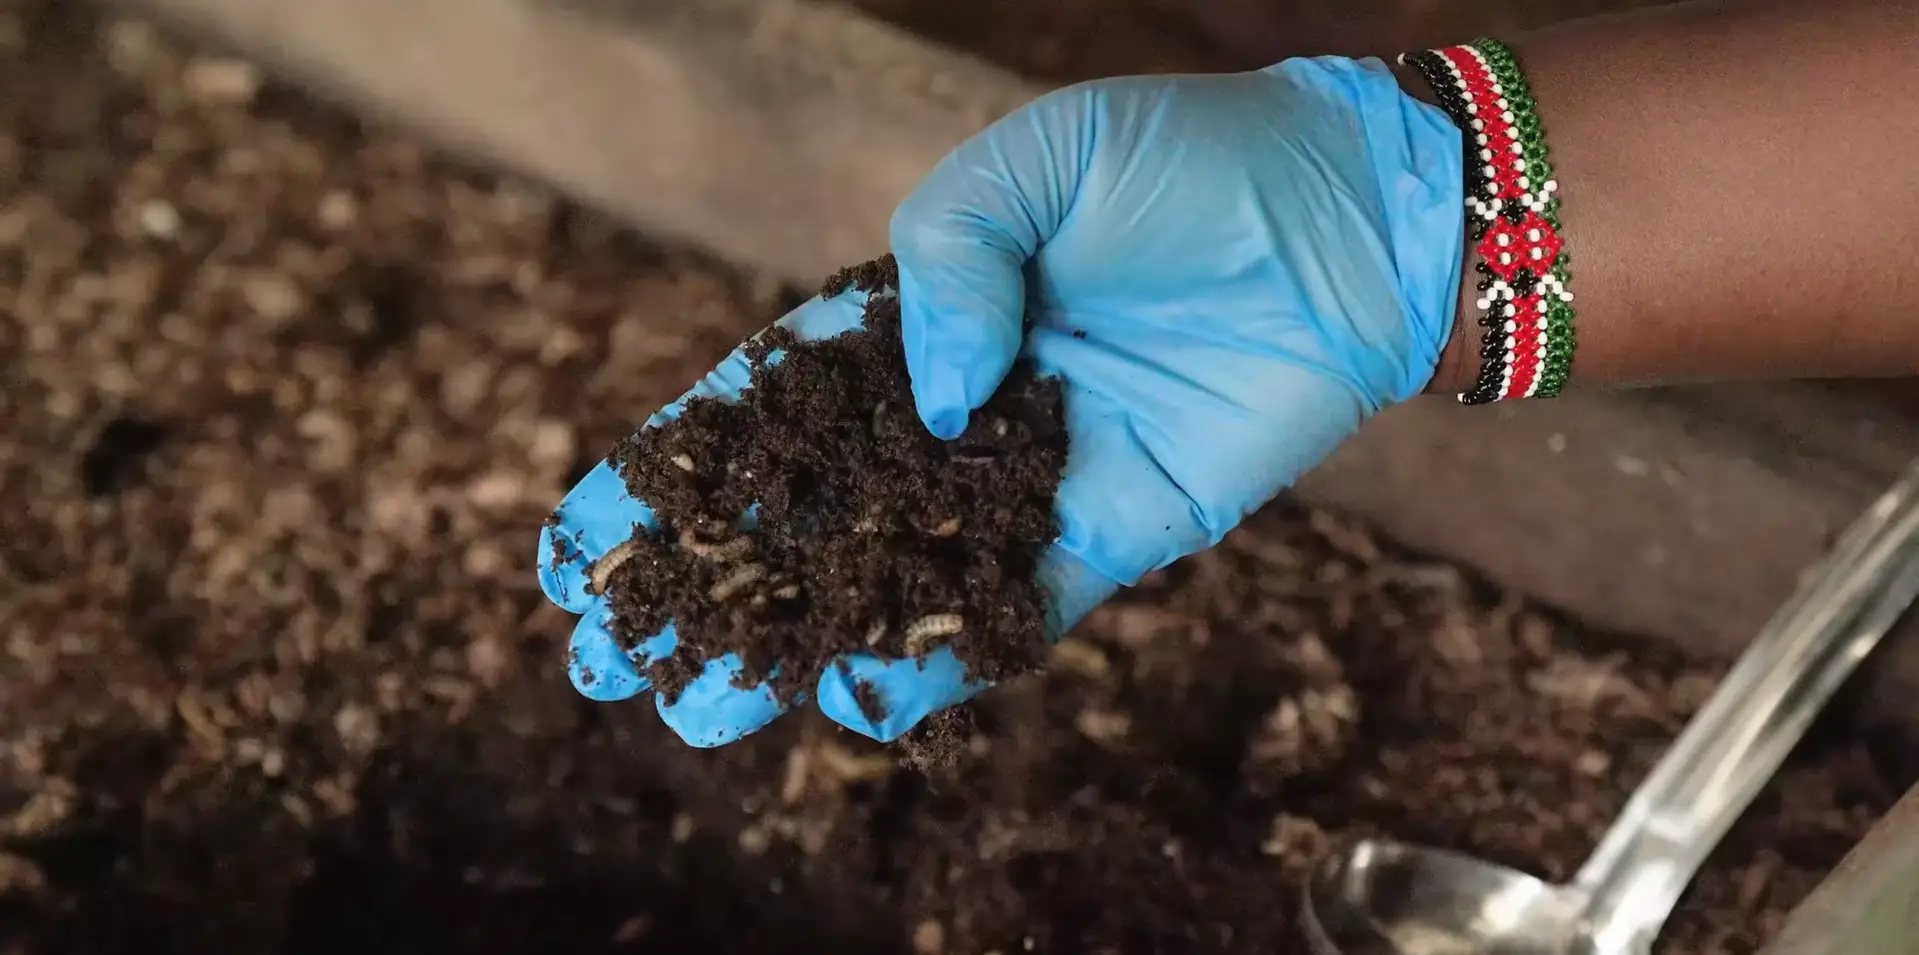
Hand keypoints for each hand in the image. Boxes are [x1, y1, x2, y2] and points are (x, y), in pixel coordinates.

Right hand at [536, 55, 1463, 745]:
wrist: (1343, 224)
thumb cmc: (1186, 167)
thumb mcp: (1033, 165)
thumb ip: (948, 262)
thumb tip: (932, 398)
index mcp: (912, 317)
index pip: (762, 403)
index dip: (673, 472)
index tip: (580, 539)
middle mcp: (951, 412)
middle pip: (800, 511)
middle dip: (705, 583)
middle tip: (606, 660)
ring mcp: (1020, 482)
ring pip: (886, 576)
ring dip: (794, 642)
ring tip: (698, 709)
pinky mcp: (1104, 534)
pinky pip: (1010, 609)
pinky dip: (941, 657)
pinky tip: (857, 701)